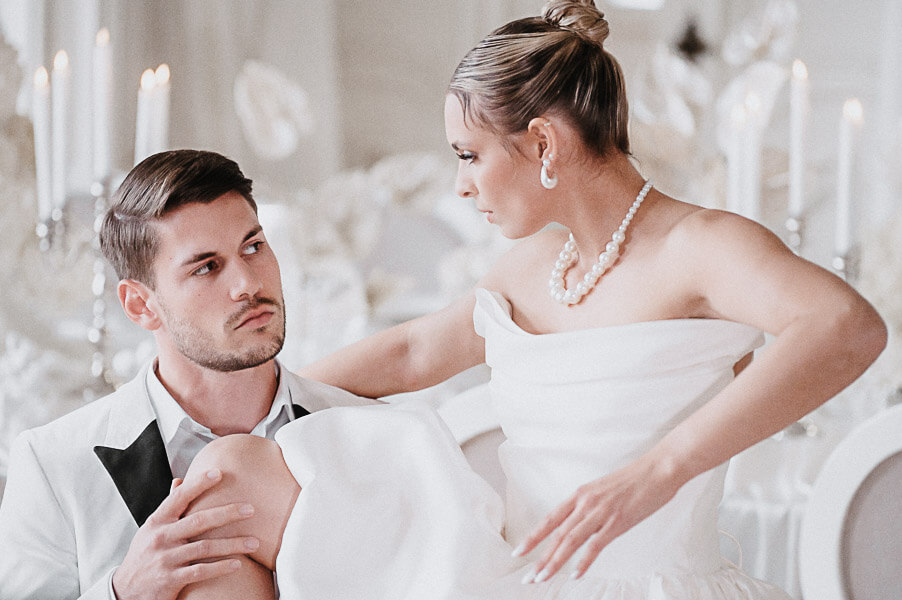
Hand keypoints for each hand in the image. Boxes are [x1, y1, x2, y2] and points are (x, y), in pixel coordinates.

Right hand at [112, 469, 259, 599]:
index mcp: (157, 522)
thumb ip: (168, 506)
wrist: (125, 591)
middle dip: (228, 513)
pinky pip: (200, 571)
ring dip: (233, 544)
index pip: (179, 497)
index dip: (198, 484)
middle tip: (251, 509)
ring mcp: (166, 559)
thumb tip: (180, 481)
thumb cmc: (144, 555)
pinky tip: (238, 564)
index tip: (219, 472)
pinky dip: (221, 567)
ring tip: (255, 542)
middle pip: (199, 521)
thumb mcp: (151, 529)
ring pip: (205, 547)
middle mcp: (161, 538)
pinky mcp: (170, 580)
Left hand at [514, 456, 682, 582]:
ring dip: (555, 562)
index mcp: (581, 494)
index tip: (519, 551)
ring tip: (543, 578)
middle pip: (557, 534)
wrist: (658, 469)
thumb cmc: (634, 479)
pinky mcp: (618, 522)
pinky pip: (596, 545)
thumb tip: (580, 526)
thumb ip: (590, 508)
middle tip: (528, 576)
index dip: (533, 537)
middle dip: (540, 558)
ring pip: (570, 540)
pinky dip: (584, 562)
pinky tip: (576, 574)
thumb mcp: (603, 491)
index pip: (550, 519)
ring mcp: (601, 512)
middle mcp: (586, 503)